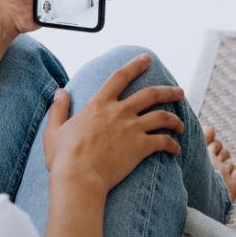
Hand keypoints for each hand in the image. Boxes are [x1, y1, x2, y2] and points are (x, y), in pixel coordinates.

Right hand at [43, 54, 184, 197]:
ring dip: (175, 119)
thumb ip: (59, 109)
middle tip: (179, 91)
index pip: (120, 77)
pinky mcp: (141, 148)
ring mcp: (132, 129)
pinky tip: (176, 149)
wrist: (79, 178)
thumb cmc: (64, 157)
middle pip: (151, 94)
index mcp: (99, 104)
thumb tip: (60, 92)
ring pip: (162, 116)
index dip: (135, 65)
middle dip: (168, 91)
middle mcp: (119, 112)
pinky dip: (173, 144)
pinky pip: (164, 142)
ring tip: (181, 125)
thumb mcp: (54, 129)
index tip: (146, 58)